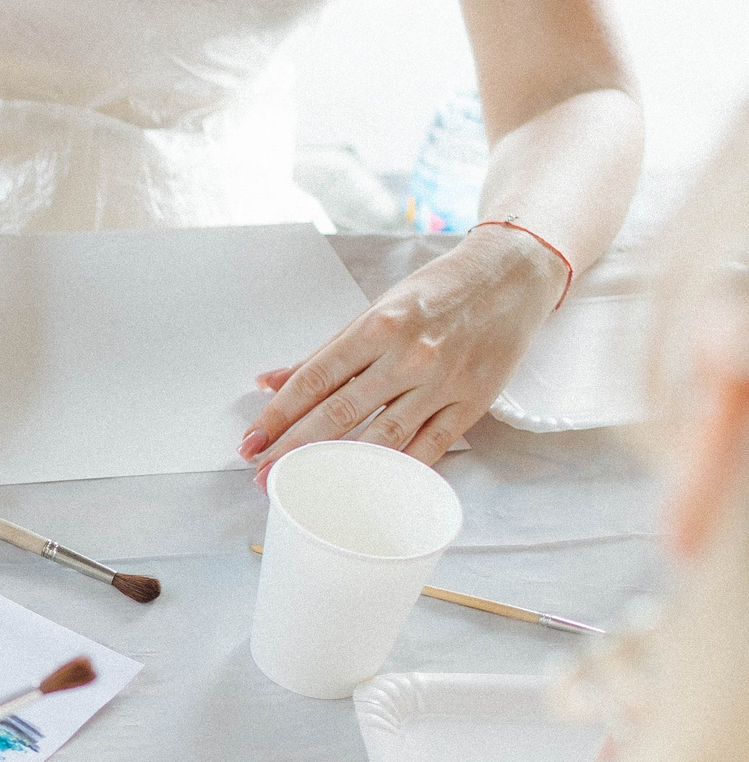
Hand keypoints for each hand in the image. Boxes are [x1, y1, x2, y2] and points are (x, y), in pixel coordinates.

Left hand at [241, 225, 565, 474]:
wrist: (512, 275)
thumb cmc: (437, 292)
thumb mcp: (376, 309)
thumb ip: (323, 351)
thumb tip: (267, 381)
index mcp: (378, 326)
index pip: (314, 379)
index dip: (277, 415)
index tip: (249, 441)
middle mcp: (409, 355)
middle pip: (340, 414)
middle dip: (294, 448)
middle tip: (260, 474)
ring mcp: (444, 381)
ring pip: (382, 437)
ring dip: (337, 467)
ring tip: (302, 484)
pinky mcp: (474, 402)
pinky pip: (430, 447)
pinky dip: (396, 470)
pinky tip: (364, 486)